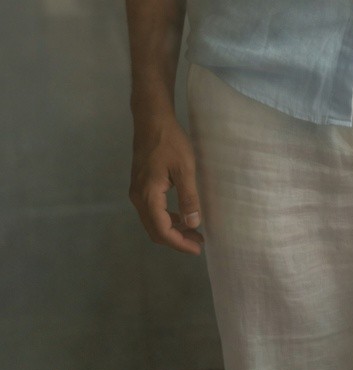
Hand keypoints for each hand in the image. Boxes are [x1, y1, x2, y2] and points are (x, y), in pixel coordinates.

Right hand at [129, 115, 204, 255]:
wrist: (151, 120)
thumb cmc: (170, 142)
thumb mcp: (184, 168)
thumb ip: (188, 197)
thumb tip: (193, 224)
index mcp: (148, 196)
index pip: (162, 231)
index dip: (179, 243)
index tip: (197, 248)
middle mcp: (139, 198)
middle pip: (155, 230)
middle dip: (176, 240)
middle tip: (198, 243)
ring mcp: (137, 192)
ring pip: (153, 222)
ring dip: (172, 230)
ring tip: (193, 232)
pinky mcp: (140, 186)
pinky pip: (152, 211)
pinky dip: (166, 218)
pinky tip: (181, 216)